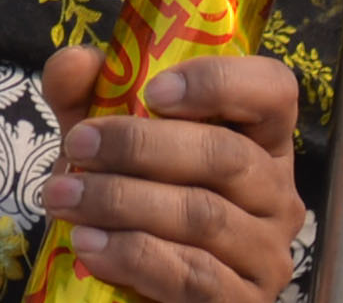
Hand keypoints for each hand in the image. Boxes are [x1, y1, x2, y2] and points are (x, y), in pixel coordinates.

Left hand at [34, 52, 303, 302]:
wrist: (127, 285)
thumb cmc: (130, 199)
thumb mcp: (106, 140)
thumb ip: (87, 94)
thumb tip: (77, 61)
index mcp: (261, 139)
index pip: (273, 91)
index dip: (221, 82)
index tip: (154, 90)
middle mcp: (277, 194)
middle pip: (226, 155)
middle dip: (141, 146)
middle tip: (78, 145)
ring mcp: (269, 254)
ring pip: (204, 215)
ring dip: (123, 201)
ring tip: (64, 197)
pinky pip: (194, 274)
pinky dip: (134, 255)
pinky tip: (88, 245)